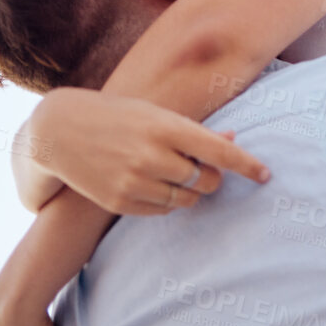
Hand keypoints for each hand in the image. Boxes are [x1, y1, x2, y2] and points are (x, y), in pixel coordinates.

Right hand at [30, 88, 270, 215]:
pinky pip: (162, 210)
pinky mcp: (120, 201)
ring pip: (187, 199)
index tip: (266, 175)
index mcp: (165, 126)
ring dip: (190, 190)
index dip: (247, 165)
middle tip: (203, 169)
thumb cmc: (117, 116)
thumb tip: (233, 139)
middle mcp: (152, 155)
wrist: (59, 131)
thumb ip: (193, 131)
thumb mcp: (154, 114)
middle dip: (212, 178)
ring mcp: (134, 180)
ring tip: (172, 173)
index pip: (219, 150)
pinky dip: (167, 201)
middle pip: (206, 180)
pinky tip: (152, 183)